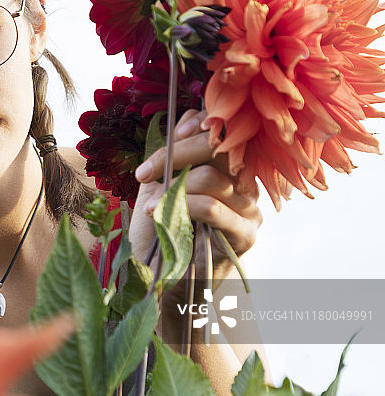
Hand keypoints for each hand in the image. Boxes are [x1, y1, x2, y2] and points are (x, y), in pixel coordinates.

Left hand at [127, 109, 261, 271]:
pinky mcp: (246, 234)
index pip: (223, 129)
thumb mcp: (163, 183)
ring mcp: (250, 208)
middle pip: (220, 147)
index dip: (196, 126)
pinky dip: (181, 207)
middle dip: (177, 153)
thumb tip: (189, 117)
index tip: (172, 137)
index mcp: (228, 167)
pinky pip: (213, 207)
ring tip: (150, 205)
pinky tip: (158, 214)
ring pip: (212, 177)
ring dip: (172, 189)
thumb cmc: (162, 230)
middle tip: (145, 173)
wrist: (164, 278)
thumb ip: (177, 152)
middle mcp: (245, 183)